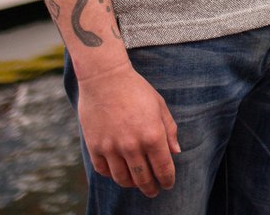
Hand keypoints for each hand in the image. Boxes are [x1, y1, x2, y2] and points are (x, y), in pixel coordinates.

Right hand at [77, 61, 180, 196]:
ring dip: (132, 184)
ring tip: (137, 183)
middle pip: (143, 179)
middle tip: (154, 191)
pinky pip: (104, 170)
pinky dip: (112, 174)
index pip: (163, 168)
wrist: (105, 78)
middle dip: (151, 188)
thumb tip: (175, 152)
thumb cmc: (136, 89)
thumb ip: (169, 130)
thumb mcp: (159, 106)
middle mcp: (132, 145)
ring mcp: (111, 148)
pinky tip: (118, 171)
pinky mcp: (94, 146)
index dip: (167, 180)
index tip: (168, 184)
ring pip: (123, 179)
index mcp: (153, 135)